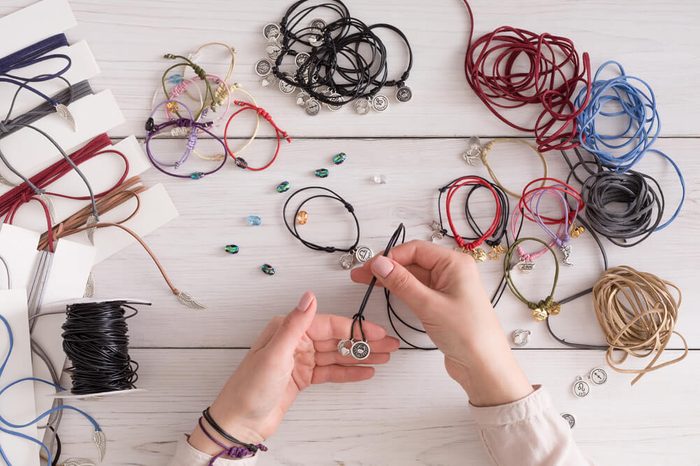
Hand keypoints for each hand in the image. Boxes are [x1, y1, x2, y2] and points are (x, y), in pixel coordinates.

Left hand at [189, 291, 399, 453]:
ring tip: (384, 358)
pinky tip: (365, 371)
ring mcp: (300, 360)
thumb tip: (309, 296)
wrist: (239, 422)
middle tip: (388, 345)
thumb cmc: (248, 389)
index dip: (355, 329)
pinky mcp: (302, 378)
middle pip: (337, 339)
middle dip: (363, 342)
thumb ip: (295, 324)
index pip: (329, 325)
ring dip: (361, 356)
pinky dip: (349, 372)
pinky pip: (331, 372)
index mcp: (287, 330)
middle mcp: (295, 342)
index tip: (376, 332)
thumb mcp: (274, 354)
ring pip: (337, 355)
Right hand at [351, 240, 531, 405]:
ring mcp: (447, 288)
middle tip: (361, 275)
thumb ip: (402, 283)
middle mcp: (452, 272)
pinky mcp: (442, 304)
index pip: (416, 249)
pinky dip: (402, 291)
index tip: (369, 268)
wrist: (485, 367)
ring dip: (392, 279)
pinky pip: (418, 290)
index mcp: (455, 264)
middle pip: (413, 261)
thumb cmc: (468, 335)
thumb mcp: (429, 306)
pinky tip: (387, 292)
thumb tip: (379, 263)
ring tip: (367, 283)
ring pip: (414, 276)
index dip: (390, 257)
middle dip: (387, 267)